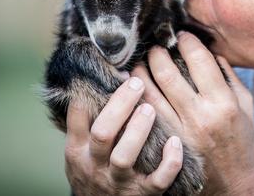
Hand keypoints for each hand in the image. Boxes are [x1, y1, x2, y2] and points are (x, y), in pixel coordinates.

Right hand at [64, 77, 183, 195]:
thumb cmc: (93, 172)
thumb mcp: (80, 150)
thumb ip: (85, 123)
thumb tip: (94, 77)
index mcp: (79, 150)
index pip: (78, 117)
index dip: (91, 93)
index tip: (111, 70)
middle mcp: (96, 166)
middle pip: (102, 132)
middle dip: (120, 106)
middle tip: (137, 82)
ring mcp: (119, 182)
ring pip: (125, 156)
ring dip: (138, 130)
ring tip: (150, 108)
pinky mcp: (143, 195)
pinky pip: (158, 181)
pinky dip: (169, 162)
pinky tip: (175, 142)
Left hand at [131, 32, 253, 195]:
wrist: (232, 187)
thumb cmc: (241, 143)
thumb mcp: (245, 107)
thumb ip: (229, 77)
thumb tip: (211, 50)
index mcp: (223, 103)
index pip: (199, 59)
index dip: (187, 41)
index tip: (182, 35)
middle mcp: (199, 116)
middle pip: (167, 72)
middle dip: (157, 53)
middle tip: (155, 47)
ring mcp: (178, 132)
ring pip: (148, 92)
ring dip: (140, 72)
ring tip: (140, 64)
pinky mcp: (164, 145)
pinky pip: (142, 114)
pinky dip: (135, 97)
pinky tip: (134, 88)